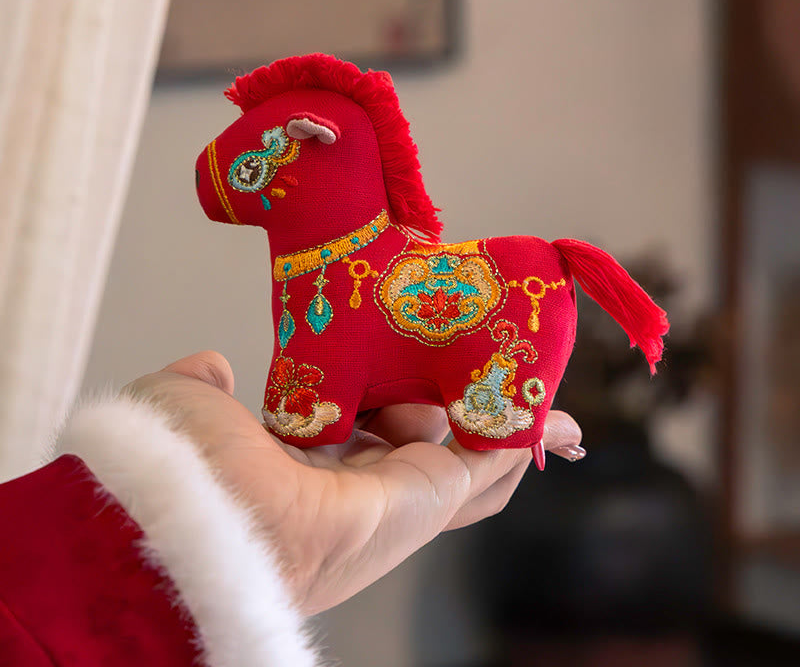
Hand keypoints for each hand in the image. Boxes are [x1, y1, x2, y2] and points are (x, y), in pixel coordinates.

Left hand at [126, 351, 582, 614]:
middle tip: (501, 376)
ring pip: (471, 460)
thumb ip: (207, 385)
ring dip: (508, 422)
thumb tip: (214, 364)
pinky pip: (489, 463)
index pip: (371, 434)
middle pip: (433, 449)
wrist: (198, 518)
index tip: (416, 371)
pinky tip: (549, 409)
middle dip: (467, 414)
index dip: (399, 403)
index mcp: (310, 471)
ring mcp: (399, 501)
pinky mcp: (429, 498)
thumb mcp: (192, 406)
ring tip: (538, 381)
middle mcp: (361, 492)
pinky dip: (520, 434)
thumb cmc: (179, 470)